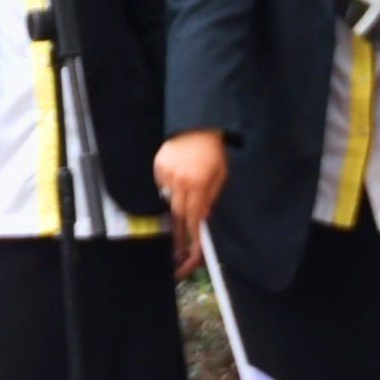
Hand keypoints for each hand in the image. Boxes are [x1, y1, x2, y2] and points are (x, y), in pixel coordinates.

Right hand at [153, 129, 226, 268]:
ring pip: (169, 201)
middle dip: (180, 234)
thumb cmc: (213, 152)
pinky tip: (179, 176)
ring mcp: (166, 173)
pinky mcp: (158, 166)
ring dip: (178, 206)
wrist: (197, 125)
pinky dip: (170, 189)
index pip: (194, 217)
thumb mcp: (221, 176)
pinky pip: (162, 187)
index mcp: (199, 183)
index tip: (191, 253)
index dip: (193, 237)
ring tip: (185, 198)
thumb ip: (211, 198)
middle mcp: (180, 180)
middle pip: (178, 215)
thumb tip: (203, 217)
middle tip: (179, 253)